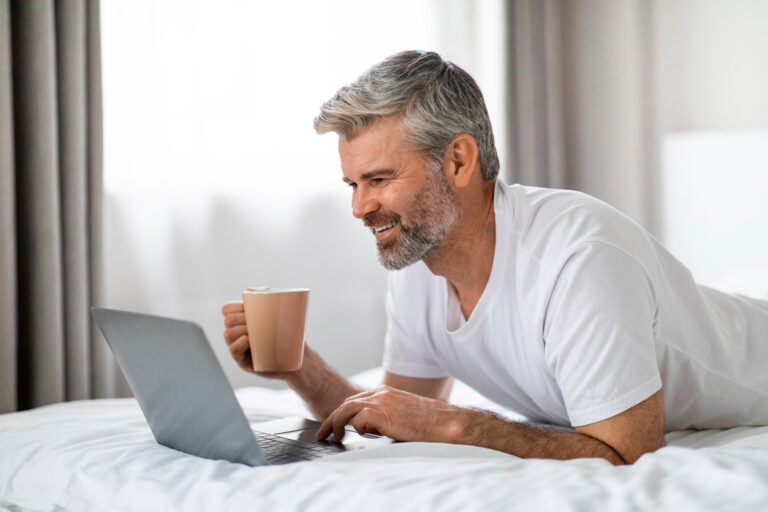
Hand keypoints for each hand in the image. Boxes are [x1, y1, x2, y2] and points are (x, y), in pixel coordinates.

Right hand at [220, 300, 301, 379]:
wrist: (299, 357)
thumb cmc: (290, 334)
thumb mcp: (281, 313)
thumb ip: (268, 298)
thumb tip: (250, 289)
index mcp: (242, 320)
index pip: (226, 310)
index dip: (232, 307)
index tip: (246, 308)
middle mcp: (237, 334)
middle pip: (227, 320)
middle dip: (240, 318)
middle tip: (255, 321)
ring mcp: (239, 348)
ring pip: (228, 334)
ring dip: (240, 330)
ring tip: (254, 333)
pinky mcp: (243, 362)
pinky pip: (233, 350)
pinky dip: (239, 343)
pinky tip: (248, 340)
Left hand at [316, 385, 465, 442]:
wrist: (444, 422)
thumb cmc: (428, 422)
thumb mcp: (402, 414)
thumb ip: (385, 415)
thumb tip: (369, 428)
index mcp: (385, 391)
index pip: (355, 400)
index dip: (341, 413)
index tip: (332, 426)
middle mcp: (381, 393)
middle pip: (346, 403)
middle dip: (331, 419)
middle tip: (323, 434)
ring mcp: (382, 402)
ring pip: (347, 408)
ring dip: (335, 423)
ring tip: (332, 438)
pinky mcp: (384, 414)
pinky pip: (359, 418)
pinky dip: (356, 428)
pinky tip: (360, 436)